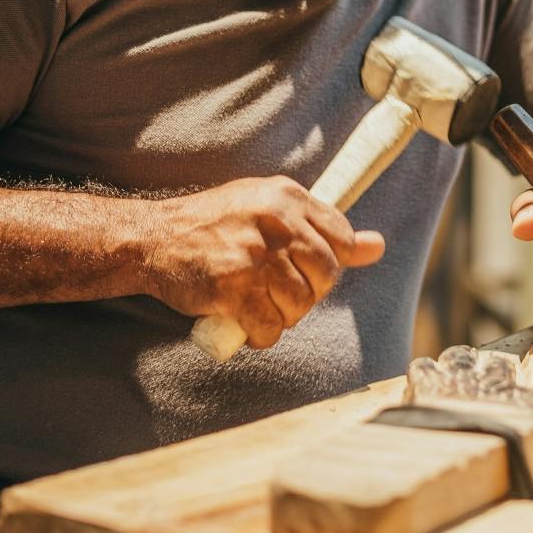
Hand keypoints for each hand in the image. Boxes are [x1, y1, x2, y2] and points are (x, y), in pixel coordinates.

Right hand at [146, 176, 384, 348]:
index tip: (305, 271)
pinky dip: (261, 335)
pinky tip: (246, 324)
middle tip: (278, 295)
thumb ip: (321, 227)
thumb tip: (378, 247)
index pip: (341, 237)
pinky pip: (269, 327)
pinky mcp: (232, 286)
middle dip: (307, 295)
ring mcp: (254, 254)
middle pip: (324, 275)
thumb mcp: (269, 209)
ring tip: (259, 307)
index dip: (328, 264)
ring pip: (299, 305)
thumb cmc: (215, 225)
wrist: (153, 238)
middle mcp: (274, 220)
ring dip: (282, 317)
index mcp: (286, 196)